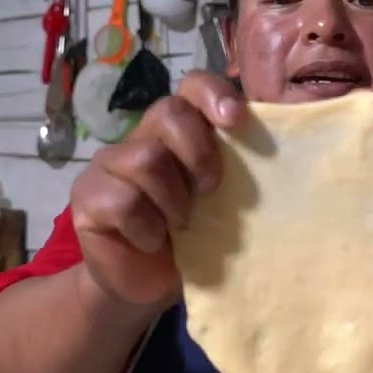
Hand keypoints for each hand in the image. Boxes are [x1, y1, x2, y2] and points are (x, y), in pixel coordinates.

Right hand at [70, 71, 243, 306]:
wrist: (148, 286)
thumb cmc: (193, 241)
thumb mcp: (223, 205)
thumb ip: (240, 174)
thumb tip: (285, 154)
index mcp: (180, 132)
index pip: (193, 86)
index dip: (215, 94)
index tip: (236, 121)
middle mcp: (142, 138)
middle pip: (169, 112)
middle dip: (199, 152)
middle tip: (210, 191)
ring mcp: (109, 165)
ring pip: (147, 159)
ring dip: (173, 200)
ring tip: (180, 226)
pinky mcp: (87, 198)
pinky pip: (122, 202)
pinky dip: (147, 229)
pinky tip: (152, 242)